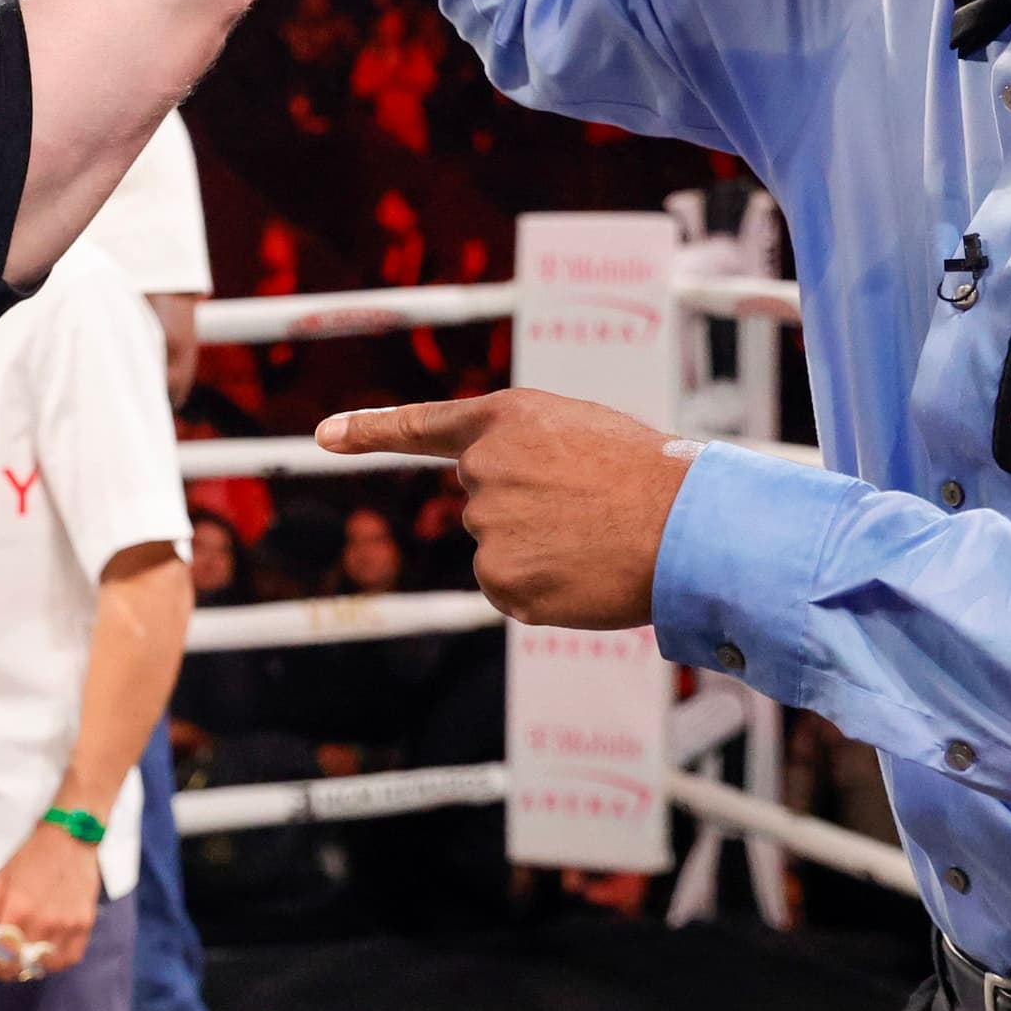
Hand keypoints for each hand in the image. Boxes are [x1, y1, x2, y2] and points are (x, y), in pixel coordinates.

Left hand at [0, 817, 103, 981]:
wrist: (70, 838)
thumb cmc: (32, 856)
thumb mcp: (2, 878)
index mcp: (18, 909)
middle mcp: (43, 922)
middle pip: (19, 965)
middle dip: (3, 969)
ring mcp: (66, 926)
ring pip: (44, 966)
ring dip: (28, 968)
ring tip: (19, 960)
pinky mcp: (84, 925)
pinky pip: (69, 958)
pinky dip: (55, 963)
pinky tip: (45, 956)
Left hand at [318, 391, 701, 631]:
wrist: (686, 528)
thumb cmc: (651, 477)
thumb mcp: (583, 433)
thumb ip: (530, 452)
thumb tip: (506, 502)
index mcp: (505, 419)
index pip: (424, 426)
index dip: (370, 431)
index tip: (323, 437)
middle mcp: (482, 469)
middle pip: (485, 503)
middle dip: (528, 511)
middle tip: (590, 510)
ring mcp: (486, 527)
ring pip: (501, 548)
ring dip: (542, 551)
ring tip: (597, 540)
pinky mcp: (500, 581)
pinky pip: (513, 590)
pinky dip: (545, 591)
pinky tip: (583, 576)